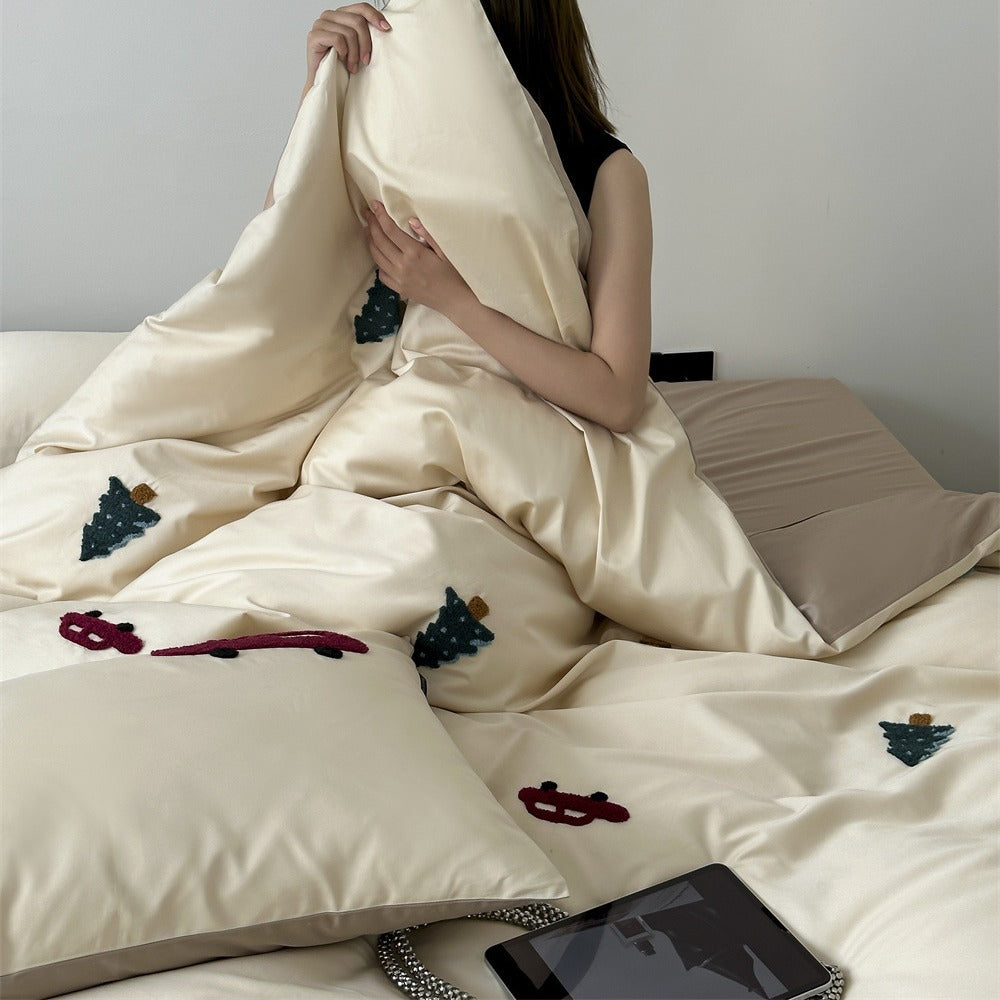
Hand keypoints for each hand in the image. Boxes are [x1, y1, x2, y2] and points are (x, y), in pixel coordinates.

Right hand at [306, 4, 390, 81]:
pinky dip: (343, 53)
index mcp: (341, 14)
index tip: (386, 29)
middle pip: (358, 21)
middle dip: (366, 44)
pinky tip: (341, 61)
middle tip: (366, 61)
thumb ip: (365, 33)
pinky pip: (337, 39)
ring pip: (349, 32)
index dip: (375, 16)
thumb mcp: (358, 47)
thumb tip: (385, 27)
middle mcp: (330, 15)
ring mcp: (320, 24)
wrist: (325, 82)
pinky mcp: (314, 36)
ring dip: (354, 54)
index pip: (361, 7)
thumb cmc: (341, 66)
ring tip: (353, 67)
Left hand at [363, 202, 472, 316]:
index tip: (374, 205)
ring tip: (368, 230)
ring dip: (370, 241)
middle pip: (379, 241)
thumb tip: (412, 221)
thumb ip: (428, 234)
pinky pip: (382, 274)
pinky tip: (379, 255)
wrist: (455, 300)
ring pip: (377, 257)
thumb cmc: (454, 274)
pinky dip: (378, 262)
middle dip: (371, 224)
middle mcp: (403, 265)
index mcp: (414, 253)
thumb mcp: (445, 251)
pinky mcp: (400, 289)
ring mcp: (399, 278)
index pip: (390, 230)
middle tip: (367, 214)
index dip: (380, 215)